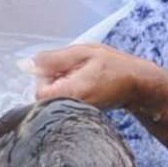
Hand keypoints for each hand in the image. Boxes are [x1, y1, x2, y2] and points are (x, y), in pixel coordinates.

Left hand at [32, 43, 167, 112]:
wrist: (136, 85)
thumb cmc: (113, 66)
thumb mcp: (84, 52)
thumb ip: (55, 58)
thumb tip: (30, 62)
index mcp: (71, 92)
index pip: (39, 92)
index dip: (43, 77)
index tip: (58, 67)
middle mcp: (71, 108)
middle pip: (44, 98)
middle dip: (52, 81)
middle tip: (72, 69)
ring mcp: (75, 113)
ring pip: (53, 100)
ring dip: (60, 86)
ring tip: (80, 76)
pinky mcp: (79, 114)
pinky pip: (63, 103)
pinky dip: (68, 92)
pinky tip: (83, 85)